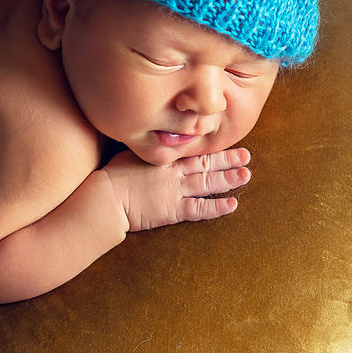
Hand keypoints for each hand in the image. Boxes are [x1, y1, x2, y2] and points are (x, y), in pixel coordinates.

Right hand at [102, 147, 251, 233]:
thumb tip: (153, 142)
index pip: (192, 150)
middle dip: (227, 159)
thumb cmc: (111, 176)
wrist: (105, 199)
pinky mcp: (172, 211)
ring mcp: (175, 191)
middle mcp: (173, 172)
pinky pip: (199, 209)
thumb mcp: (130, 155)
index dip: (210, 147)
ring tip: (246, 175)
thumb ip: (147, 151)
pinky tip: (232, 205)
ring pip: (207, 183)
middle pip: (205, 164)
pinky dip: (216, 208)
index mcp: (163, 158)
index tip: (226, 141)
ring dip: (228, 179)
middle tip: (246, 155)